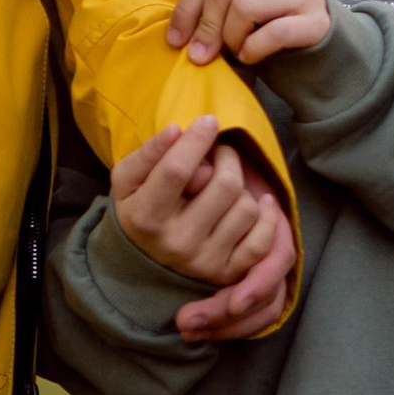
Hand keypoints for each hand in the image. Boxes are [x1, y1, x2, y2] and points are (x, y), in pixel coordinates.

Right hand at [113, 119, 294, 328]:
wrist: (141, 266)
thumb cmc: (138, 210)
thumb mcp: (127, 181)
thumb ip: (148, 153)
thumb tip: (177, 129)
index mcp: (146, 217)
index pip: (177, 170)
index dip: (197, 139)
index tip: (209, 120)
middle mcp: (177, 243)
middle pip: (224, 185)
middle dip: (227, 157)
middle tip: (220, 153)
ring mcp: (205, 262)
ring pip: (247, 208)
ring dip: (242, 187)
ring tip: (227, 184)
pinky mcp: (228, 273)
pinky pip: (262, 241)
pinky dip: (266, 216)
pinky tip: (257, 203)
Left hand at [167, 0, 333, 67]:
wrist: (324, 46)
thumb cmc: (273, 25)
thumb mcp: (244, 5)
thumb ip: (216, 4)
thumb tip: (178, 35)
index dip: (187, 9)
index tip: (175, 40)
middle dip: (206, 26)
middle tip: (200, 55)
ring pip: (244, 7)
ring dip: (231, 38)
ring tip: (236, 52)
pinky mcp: (317, 20)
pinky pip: (273, 32)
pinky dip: (254, 49)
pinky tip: (252, 56)